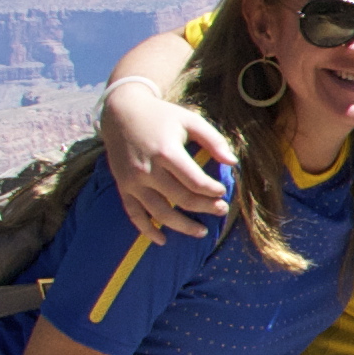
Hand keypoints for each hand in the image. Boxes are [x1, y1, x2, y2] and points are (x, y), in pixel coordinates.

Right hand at [101, 80, 233, 239]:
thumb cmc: (161, 116)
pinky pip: (134, 215)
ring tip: (201, 232)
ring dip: (182, 226)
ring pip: (159, 213)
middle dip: (205, 208)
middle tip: (221, 210)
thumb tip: (233, 162)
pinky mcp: (122, 188)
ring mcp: (133, 181)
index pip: (195, 182)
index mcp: (166, 152)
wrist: (121, 113)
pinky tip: (162, 241)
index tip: (223, 192)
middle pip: (181, 199)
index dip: (213, 191)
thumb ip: (213, 139)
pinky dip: (147, 231)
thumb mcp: (190, 120)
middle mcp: (147, 170)